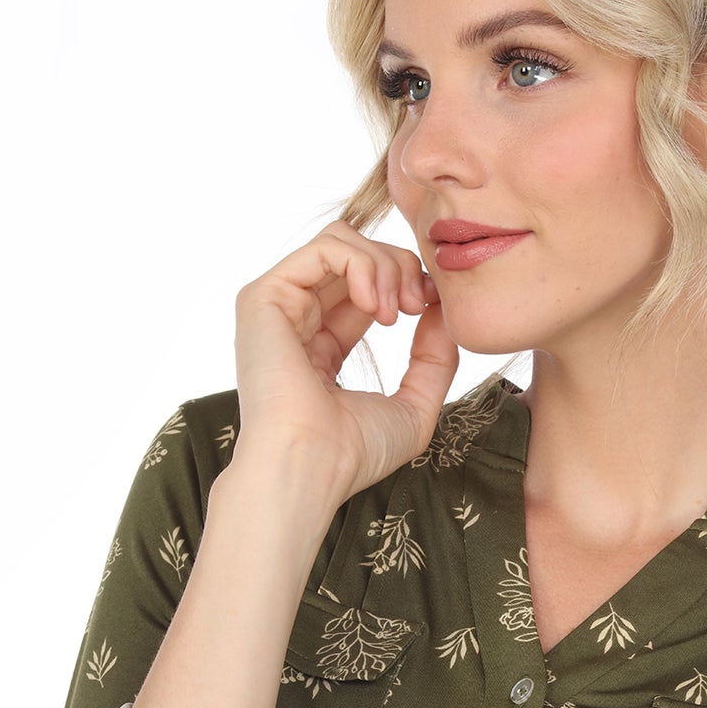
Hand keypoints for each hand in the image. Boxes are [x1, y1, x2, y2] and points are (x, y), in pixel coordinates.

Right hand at [232, 218, 458, 511]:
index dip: (407, 283)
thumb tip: (442, 311)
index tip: (432, 308)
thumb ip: (433, 358)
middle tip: (418, 305)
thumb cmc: (353, 452)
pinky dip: (363, 263)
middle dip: (401, 267)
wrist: (310, 467)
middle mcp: (295, 319)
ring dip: (385, 265)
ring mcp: (277, 305)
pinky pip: (324, 246)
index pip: (366, 285)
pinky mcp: (264, 296)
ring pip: (341, 240)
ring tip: (397, 310)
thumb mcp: (414, 405)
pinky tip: (377, 305)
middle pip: (356, 254)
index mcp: (321, 344)